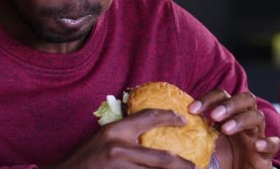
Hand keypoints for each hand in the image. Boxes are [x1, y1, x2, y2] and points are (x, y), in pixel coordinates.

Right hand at [50, 109, 196, 168]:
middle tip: (193, 166)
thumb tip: (151, 129)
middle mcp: (119, 149)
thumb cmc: (86, 156)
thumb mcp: (103, 137)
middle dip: (181, 165)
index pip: (148, 117)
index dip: (169, 117)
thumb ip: (124, 134)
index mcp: (115, 131)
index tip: (183, 120)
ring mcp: (119, 168)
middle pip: (161, 158)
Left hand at [189, 90, 279, 168]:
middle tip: (214, 115)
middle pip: (245, 99)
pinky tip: (257, 145)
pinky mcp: (266, 154)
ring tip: (226, 129)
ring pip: (258, 116)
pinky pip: (274, 143)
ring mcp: (257, 136)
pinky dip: (267, 142)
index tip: (192, 109)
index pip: (222, 96)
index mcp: (228, 115)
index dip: (208, 99)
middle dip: (230, 104)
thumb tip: (170, 125)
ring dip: (241, 120)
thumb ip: (192, 134)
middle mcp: (244, 121)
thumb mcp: (201, 146)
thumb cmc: (217, 161)